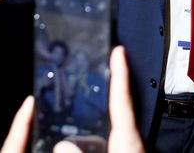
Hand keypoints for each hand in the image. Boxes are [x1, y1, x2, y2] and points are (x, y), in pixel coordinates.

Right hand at [1, 46, 144, 152]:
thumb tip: (63, 145)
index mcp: (128, 143)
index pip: (122, 101)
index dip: (119, 74)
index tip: (118, 50)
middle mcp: (130, 146)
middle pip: (113, 116)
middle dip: (98, 101)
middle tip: (86, 79)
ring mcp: (128, 152)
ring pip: (107, 136)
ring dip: (89, 131)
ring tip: (67, 119)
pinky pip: (107, 145)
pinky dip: (93, 143)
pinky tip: (75, 144)